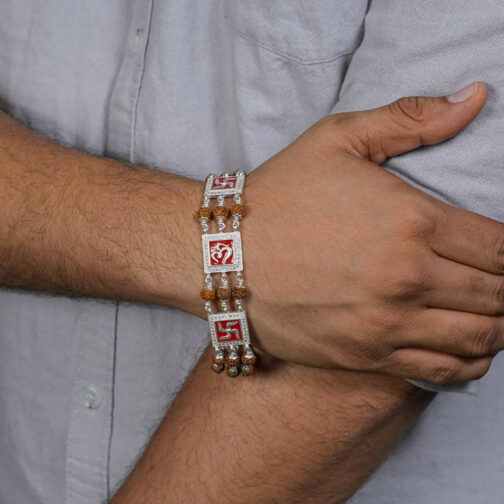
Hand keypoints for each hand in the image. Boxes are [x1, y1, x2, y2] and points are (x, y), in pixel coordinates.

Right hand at [244, 82, 502, 383]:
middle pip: (500, 295)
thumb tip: (475, 97)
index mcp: (410, 221)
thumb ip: (411, 119)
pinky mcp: (364, 356)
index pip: (503, 248)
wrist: (222, 254)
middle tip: (501, 280)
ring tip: (492, 311)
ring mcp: (385, 324)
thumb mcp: (337, 139)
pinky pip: (444, 370)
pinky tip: (469, 346)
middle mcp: (406, 279)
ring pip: (482, 338)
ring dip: (501, 325)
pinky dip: (471, 362)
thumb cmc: (279, 195)